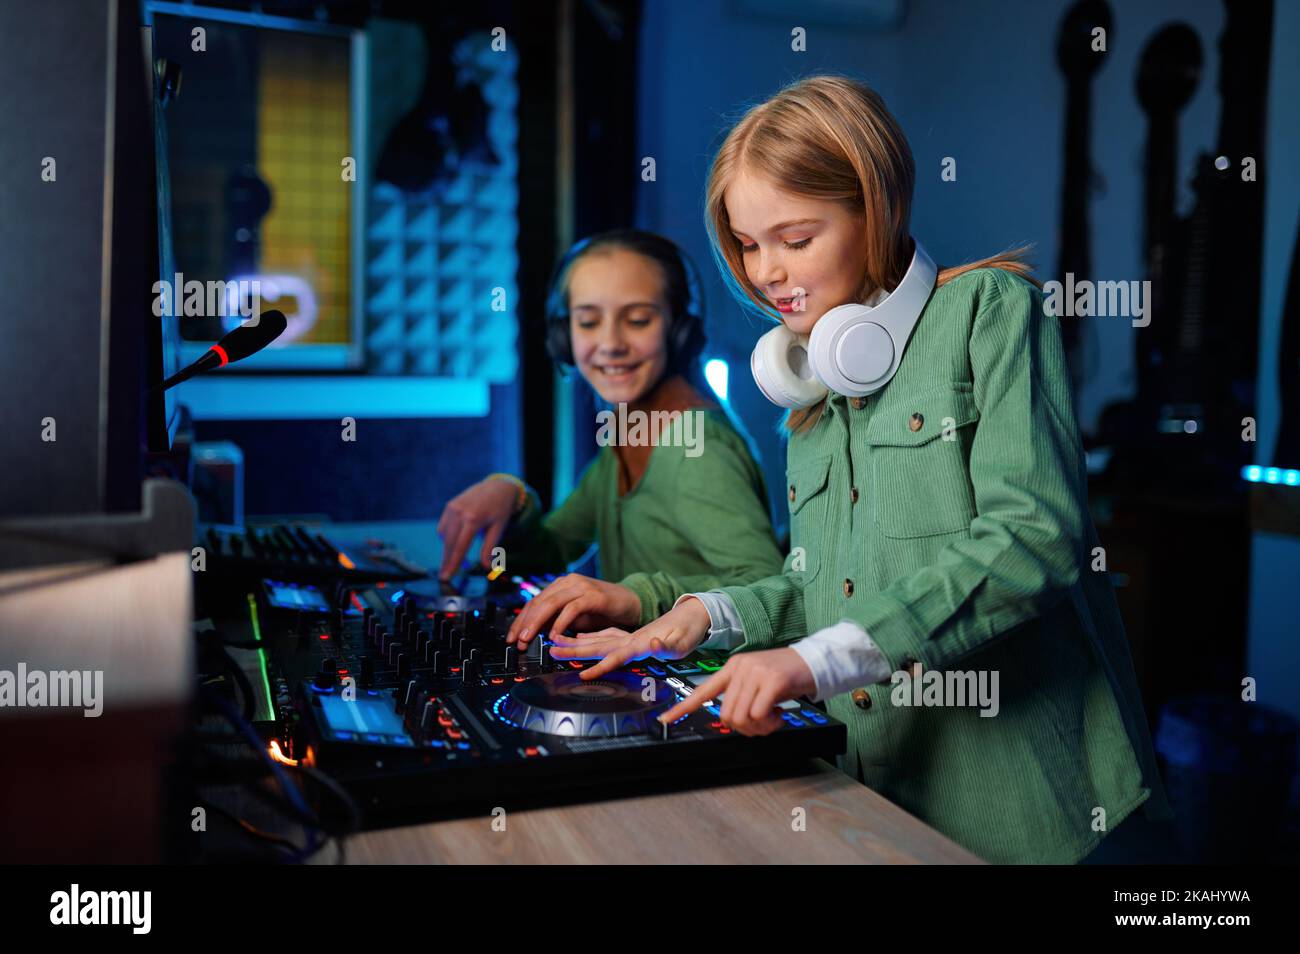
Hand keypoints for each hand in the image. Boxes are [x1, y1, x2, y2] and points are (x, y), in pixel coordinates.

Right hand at [436, 478, 519, 579]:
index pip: (460, 546)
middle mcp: (459, 512)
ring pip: (444, 536)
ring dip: (448, 549)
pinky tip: (456, 541)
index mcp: (473, 518)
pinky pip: (444, 527)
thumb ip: (490, 548)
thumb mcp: (499, 528)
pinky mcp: (449, 506)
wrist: (498, 487)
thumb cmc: (501, 509)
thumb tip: (487, 568)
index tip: (446, 576)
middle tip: (446, 576)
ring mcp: (452, 507)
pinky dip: (448, 537)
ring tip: (456, 559)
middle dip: (447, 560)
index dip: (453, 563)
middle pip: (449, 543)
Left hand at [506, 574, 640, 648]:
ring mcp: (581, 586)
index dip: (521, 620)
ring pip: (551, 603)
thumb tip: (533, 632)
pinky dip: (561, 622)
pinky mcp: (593, 595)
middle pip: (539, 602)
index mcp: (561, 586)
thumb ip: (555, 621)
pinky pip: (572, 608)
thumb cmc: (602, 610)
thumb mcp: (574, 618)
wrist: (631, 602)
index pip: (535, 602)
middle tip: (517, 640)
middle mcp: (568, 582)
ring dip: (537, 622)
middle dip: (525, 623)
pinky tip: (554, 634)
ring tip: (529, 638)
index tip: (513, 637)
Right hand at [547, 597, 712, 679]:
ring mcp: (630, 636)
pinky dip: (591, 636)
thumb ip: (667, 645)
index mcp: (641, 643)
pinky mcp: (632, 634)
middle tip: (553, 650)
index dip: (600, 666)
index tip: (583, 674)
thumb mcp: (682, 642)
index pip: (616, 656)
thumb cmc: (689, 631)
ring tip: (557, 642)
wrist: (695, 613)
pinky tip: (581, 637)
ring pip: (599, 639)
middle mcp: (631, 639)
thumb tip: (655, 642)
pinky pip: (606, 635)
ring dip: (578, 642)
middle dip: (576, 650)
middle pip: (599, 645)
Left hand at [656, 648, 816, 735]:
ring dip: (758, 728)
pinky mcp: (772, 681)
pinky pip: (758, 715)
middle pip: (726, 714)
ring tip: (772, 719)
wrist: (813, 662)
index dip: (683, 707)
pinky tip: (779, 714)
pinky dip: (769, 723)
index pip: (702, 690)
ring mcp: (755, 672)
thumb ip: (741, 696)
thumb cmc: (786, 676)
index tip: (665, 719)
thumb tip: (733, 721)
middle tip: (762, 724)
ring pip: (741, 717)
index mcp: (732, 668)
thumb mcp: (757, 681)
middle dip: (743, 728)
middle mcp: (740, 668)